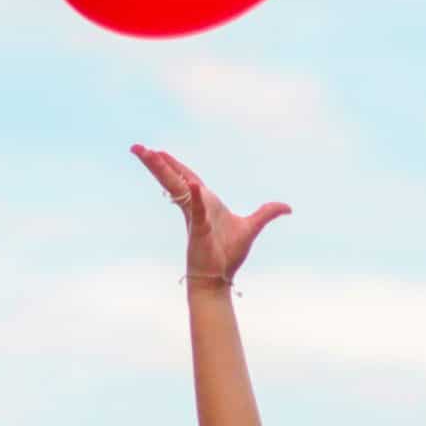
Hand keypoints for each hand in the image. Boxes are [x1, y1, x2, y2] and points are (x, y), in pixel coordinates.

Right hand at [132, 144, 290, 281]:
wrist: (220, 278)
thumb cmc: (229, 255)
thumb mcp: (251, 228)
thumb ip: (266, 214)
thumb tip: (286, 207)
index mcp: (205, 202)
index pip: (186, 177)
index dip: (173, 164)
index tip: (158, 152)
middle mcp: (195, 206)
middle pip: (172, 178)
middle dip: (156, 162)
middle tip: (138, 148)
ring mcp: (194, 216)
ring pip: (175, 187)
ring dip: (161, 170)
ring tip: (145, 154)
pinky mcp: (199, 228)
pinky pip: (197, 208)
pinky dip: (194, 196)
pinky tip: (191, 183)